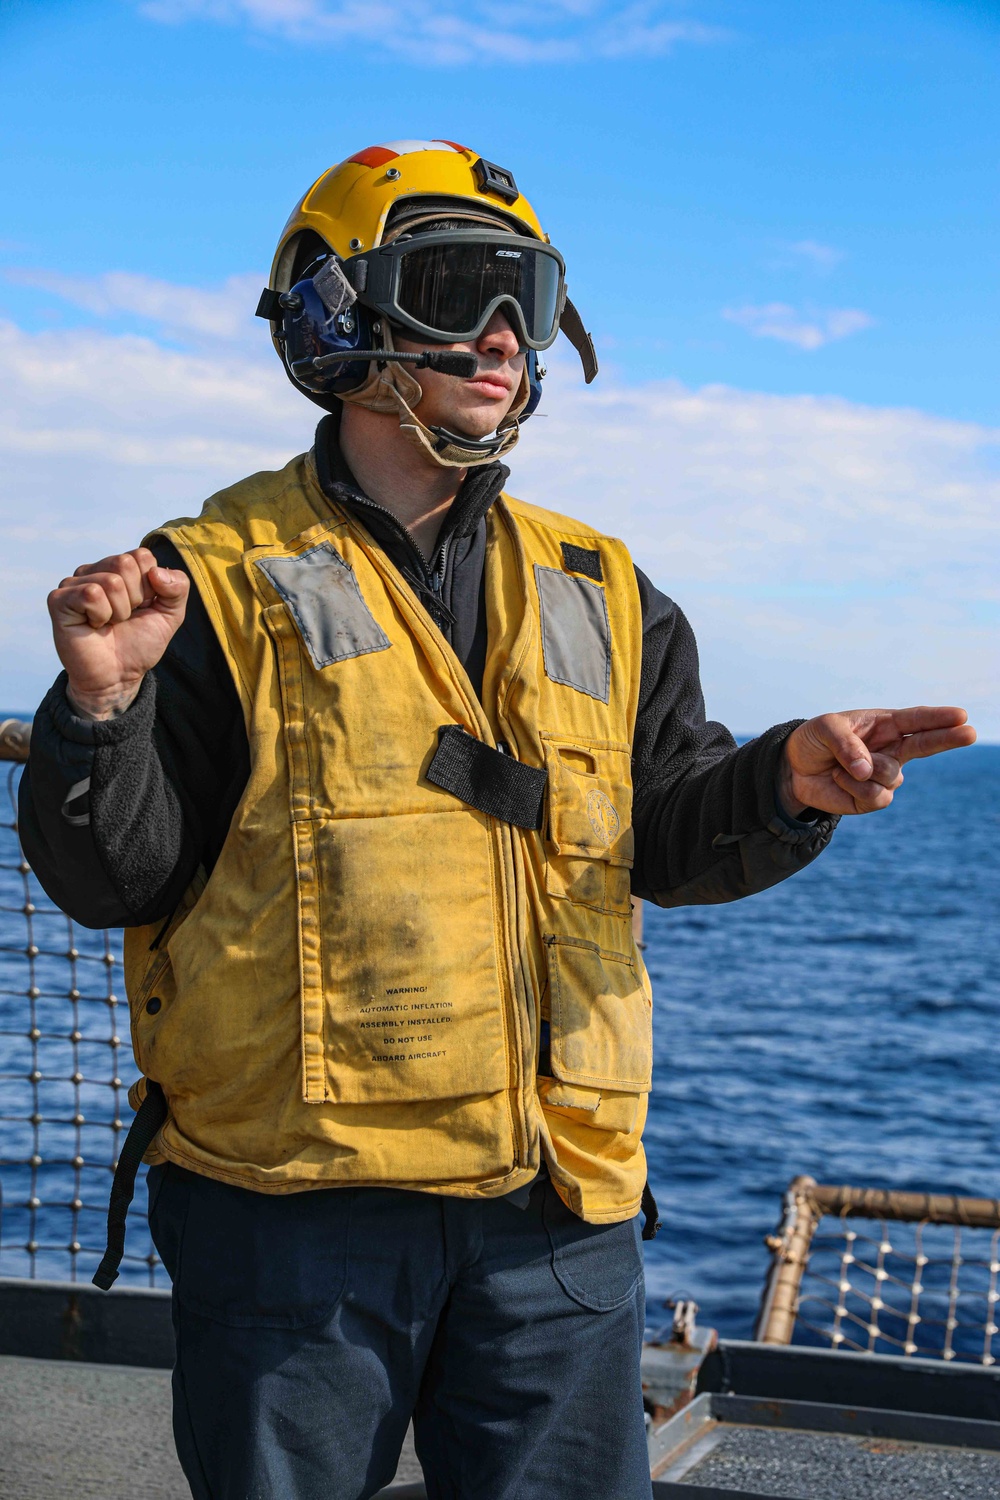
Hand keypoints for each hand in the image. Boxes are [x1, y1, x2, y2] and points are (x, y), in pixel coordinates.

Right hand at [47, 548, 188, 720]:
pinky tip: (93, 625)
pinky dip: (101, 615)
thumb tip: (157, 571)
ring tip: (108, 624)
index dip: (150, 587)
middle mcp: (95, 570)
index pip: (142, 556)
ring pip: (111, 581)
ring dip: (119, 612)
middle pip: (125, 563)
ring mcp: (74, 583)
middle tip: (123, 618)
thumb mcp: (170, 615)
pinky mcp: (59, 599)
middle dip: (135, 598)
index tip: (141, 607)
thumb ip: (178, 588)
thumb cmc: (139, 644)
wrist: (118, 677)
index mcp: (119, 568)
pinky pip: (91, 594)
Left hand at [779, 707, 975, 816]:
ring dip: (864, 770)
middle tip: (969, 732)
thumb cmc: (814, 740)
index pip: (916, 720)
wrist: (794, 769)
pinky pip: (876, 795)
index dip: (938, 718)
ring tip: (841, 766)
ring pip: (892, 774)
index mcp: (885, 724)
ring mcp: (885, 774)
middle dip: (948, 738)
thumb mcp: (825, 729)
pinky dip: (853, 787)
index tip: (961, 716)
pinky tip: (839, 779)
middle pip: (927, 744)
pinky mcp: (873, 798)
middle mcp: (891, 748)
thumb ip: (847, 744)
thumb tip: (868, 771)